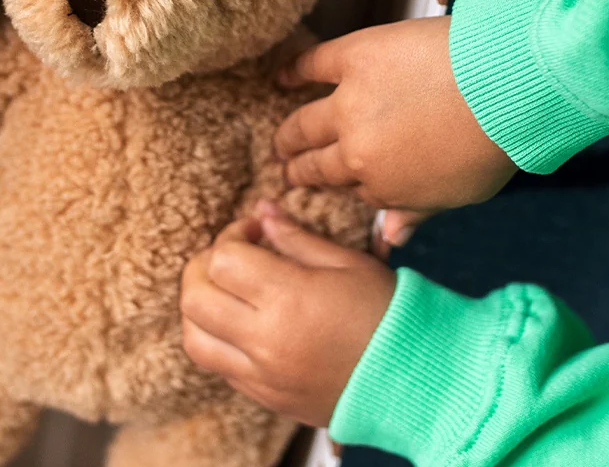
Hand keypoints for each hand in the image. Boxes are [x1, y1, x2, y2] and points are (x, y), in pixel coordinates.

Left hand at [180, 203, 395, 426]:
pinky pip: (217, 366)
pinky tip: (242, 321)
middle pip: (194, 297)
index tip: (256, 230)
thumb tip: (263, 211)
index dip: (233, 234)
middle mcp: (265, 340)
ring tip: (227, 289)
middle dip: (203, 265)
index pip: (222, 259)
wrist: (414, 378)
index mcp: (288, 299)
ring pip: (194, 338)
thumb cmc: (386, 311)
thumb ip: (296, 238)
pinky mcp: (265, 397)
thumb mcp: (346, 262)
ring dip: (200, 306)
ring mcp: (261, 374)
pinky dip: (216, 339)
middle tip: (233, 254)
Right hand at [274, 17, 515, 245]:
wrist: (500, 86)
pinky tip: (281, 76)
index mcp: (384, 185)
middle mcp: (357, 149)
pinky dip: (294, 70)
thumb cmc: (489, 143)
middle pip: (319, 164)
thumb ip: (417, 212)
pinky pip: (313, 64)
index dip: (344, 187)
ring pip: (305, 123)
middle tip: (287, 169)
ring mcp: (351, 102)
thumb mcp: (457, 194)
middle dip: (300, 170)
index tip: (335, 185)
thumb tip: (391, 238)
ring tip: (281, 140)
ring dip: (289, 135)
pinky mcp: (355, 57)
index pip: (353, 191)